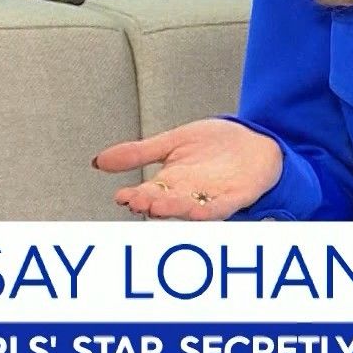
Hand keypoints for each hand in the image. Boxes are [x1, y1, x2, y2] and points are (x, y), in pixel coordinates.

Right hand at [91, 118, 281, 220]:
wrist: (254, 139)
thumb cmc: (214, 144)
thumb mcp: (172, 141)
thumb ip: (138, 153)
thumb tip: (98, 161)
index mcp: (169, 183)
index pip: (147, 193)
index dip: (136, 196)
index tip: (123, 197)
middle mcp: (187, 195)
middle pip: (166, 203)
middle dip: (153, 204)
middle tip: (139, 202)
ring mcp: (211, 198)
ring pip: (190, 209)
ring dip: (175, 210)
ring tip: (159, 206)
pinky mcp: (235, 197)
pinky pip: (221, 208)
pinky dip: (209, 211)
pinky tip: (198, 212)